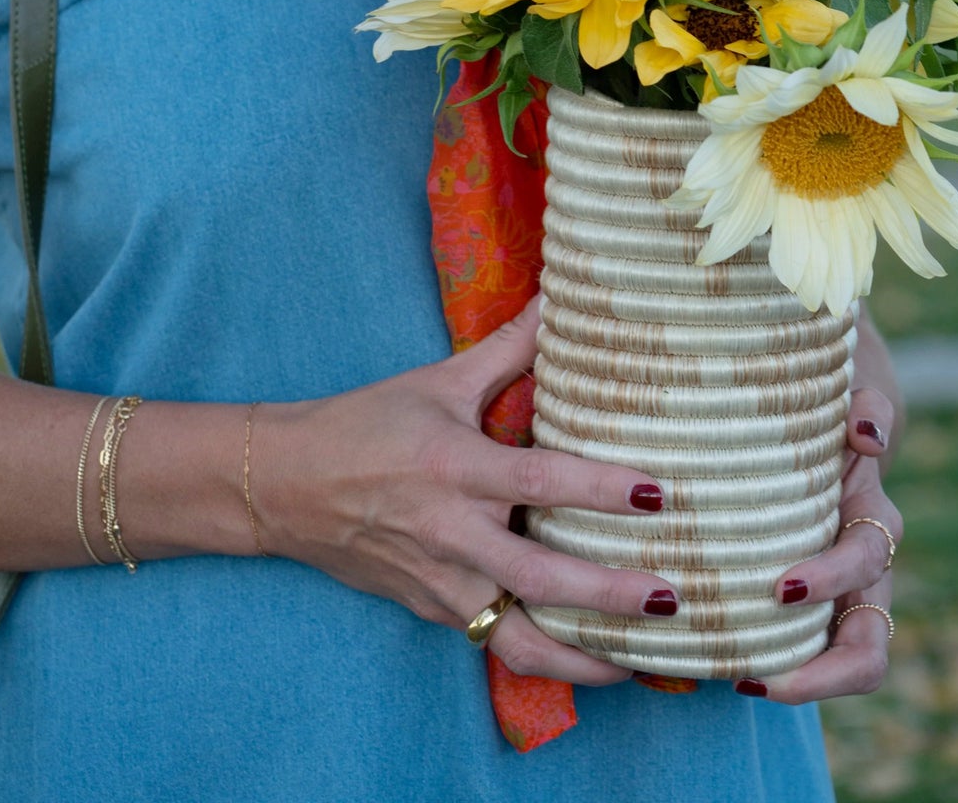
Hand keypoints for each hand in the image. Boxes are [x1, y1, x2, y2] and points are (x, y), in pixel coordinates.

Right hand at [254, 297, 678, 684]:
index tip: (657, 493)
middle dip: (608, 594)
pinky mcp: (433, 611)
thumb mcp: (439, 381)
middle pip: (539, 578)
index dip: (599, 490)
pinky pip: (496, 644)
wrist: (286, 486)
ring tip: (641, 661)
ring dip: (582, 657)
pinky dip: (546, 660)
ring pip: (519, 639)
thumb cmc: (367, 424)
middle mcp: (451, 534)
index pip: (538, 482)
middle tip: (671, 596)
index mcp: (455, 469)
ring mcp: (441, 583)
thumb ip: (509, 348)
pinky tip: (592, 661)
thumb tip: (558, 296)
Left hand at [736, 384, 901, 704]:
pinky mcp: (819, 616)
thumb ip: (866, 408)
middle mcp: (866, 572)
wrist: (828, 431)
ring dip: (805, 684)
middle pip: (869, 647)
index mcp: (872, 520)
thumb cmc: (829, 417)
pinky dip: (781, 675)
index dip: (831, 580)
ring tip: (743, 682)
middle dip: (823, 670)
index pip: (865, 562)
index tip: (781, 588)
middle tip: (761, 669)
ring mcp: (847, 601)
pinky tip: (728, 672)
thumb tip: (868, 436)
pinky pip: (810, 659)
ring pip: (853, 667)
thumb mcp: (850, 402)